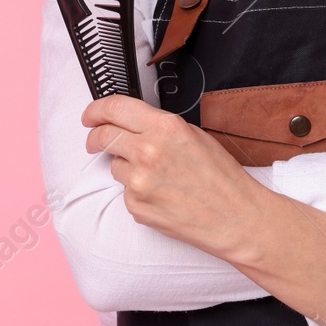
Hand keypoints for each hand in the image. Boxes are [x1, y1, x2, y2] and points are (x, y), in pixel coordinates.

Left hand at [82, 95, 265, 258]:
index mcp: (165, 127)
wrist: (235, 217)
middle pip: (102, 136)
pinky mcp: (135, 206)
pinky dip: (138, 191)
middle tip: (95, 141)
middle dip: (94, 137)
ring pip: (114, 165)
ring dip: (126, 167)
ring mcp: (139, 181)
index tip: (90, 114)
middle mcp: (148, 151)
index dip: (96, 109)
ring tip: (157, 176)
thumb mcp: (195, 136)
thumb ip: (160, 127)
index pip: (115, 108)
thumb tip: (133, 124)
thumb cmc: (222, 178)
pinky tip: (163, 195)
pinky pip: (126, 191)